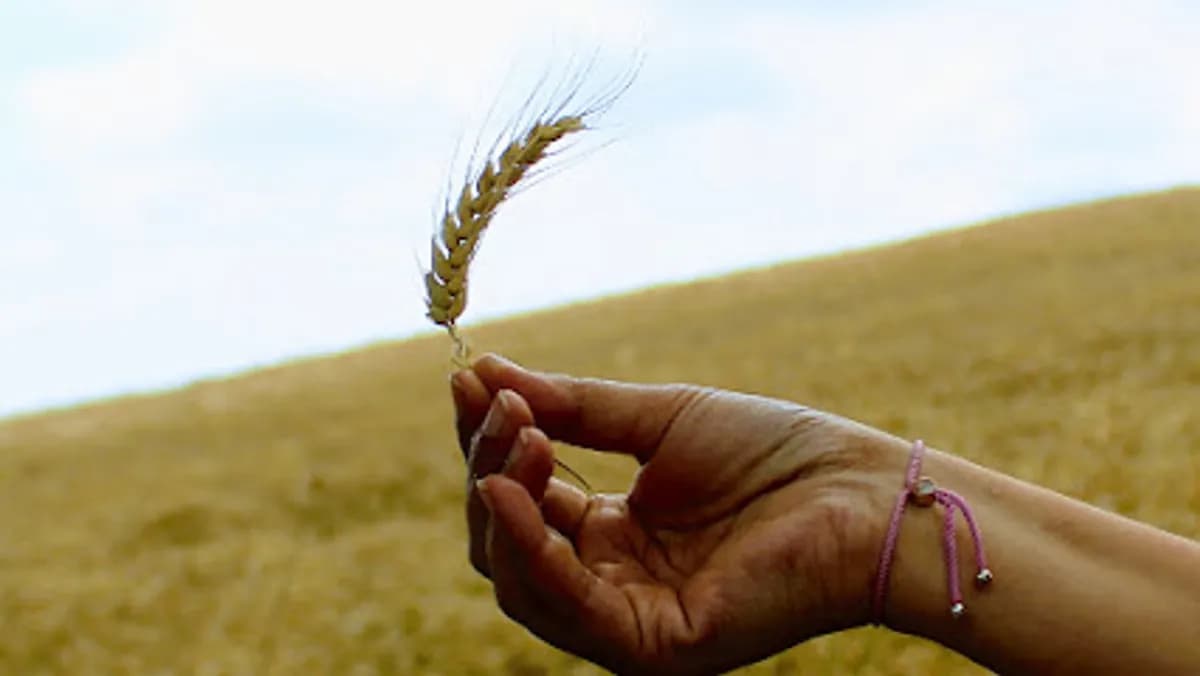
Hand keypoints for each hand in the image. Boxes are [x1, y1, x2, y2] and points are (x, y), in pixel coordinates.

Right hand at [452, 354, 903, 674]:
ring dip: (503, 506)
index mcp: (614, 534)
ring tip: (513, 435)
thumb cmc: (776, 452)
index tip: (467, 381)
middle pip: (508, 542)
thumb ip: (572, 407)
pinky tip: (513, 487)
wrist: (863, 491)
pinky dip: (532, 547)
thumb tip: (482, 371)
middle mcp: (612, 583)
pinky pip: (568, 606)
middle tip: (495, 402)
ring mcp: (630, 622)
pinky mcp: (654, 647)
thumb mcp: (659, 419)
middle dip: (490, 467)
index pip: (524, 497)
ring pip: (522, 581)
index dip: (489, 442)